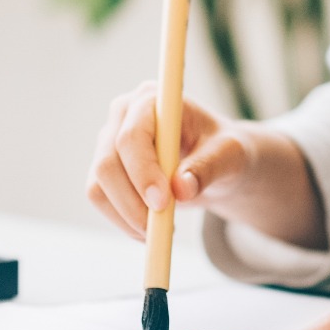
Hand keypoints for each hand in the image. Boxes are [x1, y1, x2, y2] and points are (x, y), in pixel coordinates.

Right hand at [85, 81, 256, 240]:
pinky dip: (122, 220)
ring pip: (99, 185)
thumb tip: (181, 189)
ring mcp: (109, 140)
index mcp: (153, 99)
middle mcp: (123, 114)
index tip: (163, 202)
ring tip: (163, 230)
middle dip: (132, 202)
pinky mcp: (105, 167)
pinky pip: (100, 199)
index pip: (132, 136)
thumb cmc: (223, 149)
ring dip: (127, 216)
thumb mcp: (230, 155)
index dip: (143, 171)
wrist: (216, 159)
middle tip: (163, 229)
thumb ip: (208, 167)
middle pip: (108, 163)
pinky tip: (150, 228)